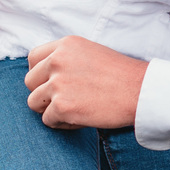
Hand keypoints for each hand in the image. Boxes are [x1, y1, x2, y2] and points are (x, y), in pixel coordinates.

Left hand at [25, 36, 147, 129]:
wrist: (140, 91)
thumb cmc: (121, 75)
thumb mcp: (90, 52)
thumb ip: (66, 58)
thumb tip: (45, 75)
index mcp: (65, 45)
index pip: (32, 58)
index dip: (40, 74)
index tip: (52, 82)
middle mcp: (57, 61)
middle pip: (29, 82)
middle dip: (43, 93)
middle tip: (64, 99)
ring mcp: (58, 84)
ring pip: (34, 102)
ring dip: (50, 109)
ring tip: (72, 110)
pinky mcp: (62, 106)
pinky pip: (48, 120)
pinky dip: (62, 124)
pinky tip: (80, 119)